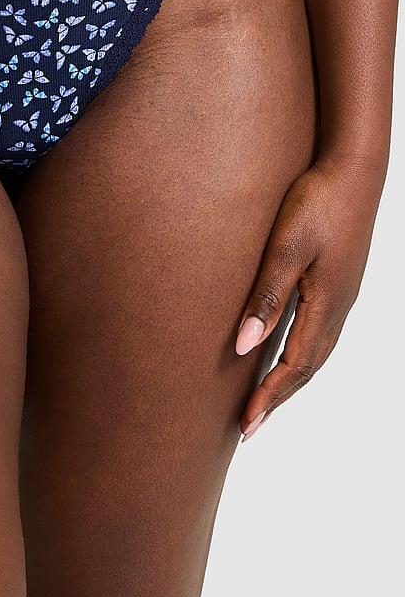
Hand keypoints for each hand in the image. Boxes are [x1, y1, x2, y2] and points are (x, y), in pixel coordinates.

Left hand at [235, 153, 384, 440]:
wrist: (354, 170)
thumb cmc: (317, 202)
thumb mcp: (285, 248)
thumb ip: (266, 297)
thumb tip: (242, 347)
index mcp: (325, 305)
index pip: (293, 367)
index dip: (268, 398)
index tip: (245, 427)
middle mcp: (338, 308)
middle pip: (307, 368)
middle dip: (278, 399)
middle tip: (249, 427)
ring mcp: (342, 296)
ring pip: (316, 353)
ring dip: (291, 380)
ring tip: (265, 399)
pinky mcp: (339, 283)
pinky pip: (319, 333)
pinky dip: (301, 355)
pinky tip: (286, 351)